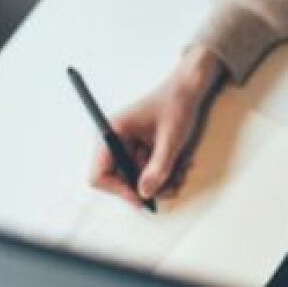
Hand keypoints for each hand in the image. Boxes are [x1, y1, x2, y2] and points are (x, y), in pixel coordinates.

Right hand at [88, 45, 226, 206]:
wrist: (188, 89)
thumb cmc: (176, 104)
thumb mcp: (170, 138)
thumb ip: (158, 167)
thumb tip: (144, 193)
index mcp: (113, 132)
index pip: (99, 174)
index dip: (118, 190)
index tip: (142, 197)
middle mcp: (115, 139)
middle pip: (119, 179)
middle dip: (145, 187)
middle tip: (169, 188)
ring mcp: (127, 144)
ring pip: (135, 177)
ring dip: (157, 181)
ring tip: (179, 174)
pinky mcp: (139, 147)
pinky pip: (145, 169)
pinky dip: (161, 173)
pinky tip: (178, 166)